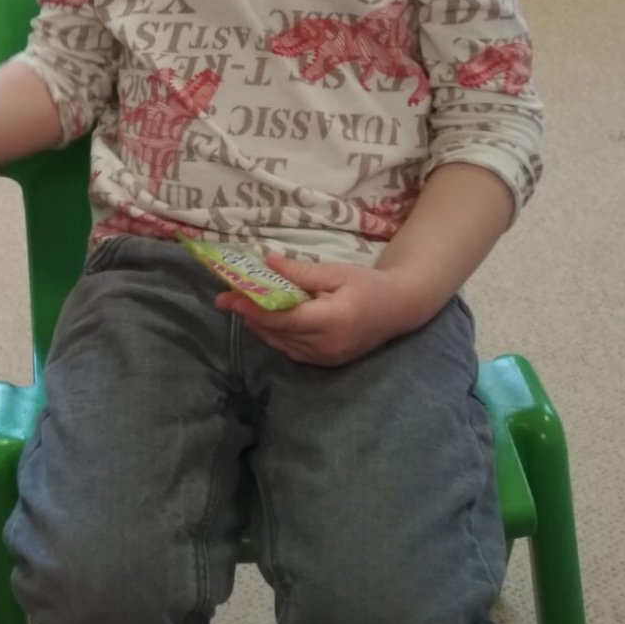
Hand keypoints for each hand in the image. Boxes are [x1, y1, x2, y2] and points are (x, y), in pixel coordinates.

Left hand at [214, 254, 431, 367]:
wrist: (400, 309)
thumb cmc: (369, 285)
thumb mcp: (336, 272)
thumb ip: (300, 272)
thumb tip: (266, 262)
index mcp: (332, 321)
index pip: (284, 319)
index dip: (254, 310)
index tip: (229, 298)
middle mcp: (327, 345)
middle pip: (278, 333)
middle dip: (249, 316)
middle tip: (224, 298)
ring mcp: (327, 358)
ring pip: (282, 344)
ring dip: (259, 326)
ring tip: (238, 305)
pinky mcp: (327, 362)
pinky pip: (292, 350)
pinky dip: (275, 335)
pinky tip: (263, 319)